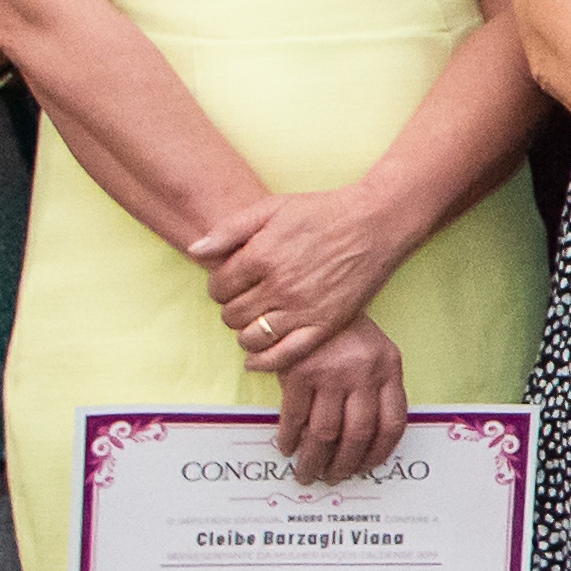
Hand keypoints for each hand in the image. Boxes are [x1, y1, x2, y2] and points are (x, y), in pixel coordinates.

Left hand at [187, 183, 402, 367]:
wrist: (374, 224)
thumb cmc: (323, 212)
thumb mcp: (273, 208)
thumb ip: (230, 229)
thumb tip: (195, 251)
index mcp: (262, 256)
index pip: (218, 287)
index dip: (218, 286)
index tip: (230, 284)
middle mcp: (279, 286)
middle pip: (232, 314)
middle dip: (231, 309)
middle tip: (244, 301)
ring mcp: (302, 309)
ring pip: (251, 337)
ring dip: (244, 334)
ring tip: (253, 322)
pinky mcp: (324, 325)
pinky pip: (284, 355)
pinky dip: (263, 362)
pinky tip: (255, 359)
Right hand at [263, 316, 412, 486]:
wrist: (312, 294)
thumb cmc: (346, 330)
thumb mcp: (377, 352)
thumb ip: (378, 388)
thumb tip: (369, 440)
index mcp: (389, 369)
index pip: (392, 423)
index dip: (379, 452)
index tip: (367, 467)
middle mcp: (363, 374)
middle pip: (358, 434)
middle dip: (344, 464)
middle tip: (332, 478)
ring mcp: (331, 373)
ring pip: (326, 432)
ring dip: (315, 459)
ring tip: (307, 472)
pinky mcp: (300, 371)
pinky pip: (295, 416)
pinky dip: (290, 437)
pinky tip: (287, 447)